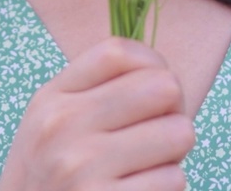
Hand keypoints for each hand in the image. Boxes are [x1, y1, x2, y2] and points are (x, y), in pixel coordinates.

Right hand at [0, 37, 195, 190]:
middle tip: (157, 137)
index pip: (119, 52)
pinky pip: (173, 180)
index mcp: (51, 99)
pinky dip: (164, 190)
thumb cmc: (51, 182)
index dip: (154, 65)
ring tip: (144, 170)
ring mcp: (81, 166)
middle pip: (163, 87)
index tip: (155, 91)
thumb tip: (164, 75)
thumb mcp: (50, 127)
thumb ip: (94, 95)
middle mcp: (62, 125)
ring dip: (172, 157)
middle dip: (172, 113)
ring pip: (180, 133)